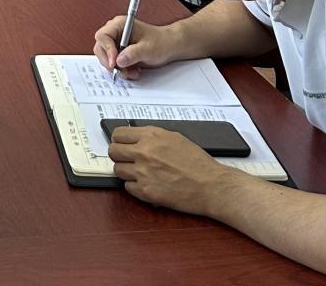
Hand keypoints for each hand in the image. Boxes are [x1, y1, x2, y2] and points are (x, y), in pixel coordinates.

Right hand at [93, 16, 183, 78]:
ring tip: (131, 72)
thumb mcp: (148, 48)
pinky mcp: (119, 52)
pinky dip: (122, 70)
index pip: (103, 36)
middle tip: (120, 70)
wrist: (170, 47)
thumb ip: (133, 54)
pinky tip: (133, 71)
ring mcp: (116, 43)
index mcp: (120, 25)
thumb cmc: (161, 42)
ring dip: (117, 68)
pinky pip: (113, 63)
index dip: (107, 50)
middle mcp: (115, 33)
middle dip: (110, 62)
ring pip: (106, 58)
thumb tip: (119, 60)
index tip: (114, 62)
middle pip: (101, 48)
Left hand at [108, 125, 232, 216]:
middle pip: (113, 151)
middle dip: (119, 156)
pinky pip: (128, 187)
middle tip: (129, 160)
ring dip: (127, 172)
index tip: (122, 145)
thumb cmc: (198, 163)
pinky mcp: (145, 191)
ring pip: (118, 170)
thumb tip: (135, 137)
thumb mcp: (175, 138)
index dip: (119, 140)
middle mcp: (144, 152)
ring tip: (141, 174)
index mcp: (151, 136)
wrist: (212, 186)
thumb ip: (152, 137)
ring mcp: (143, 172)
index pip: (118, 134)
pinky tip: (148, 185)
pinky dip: (135, 187)